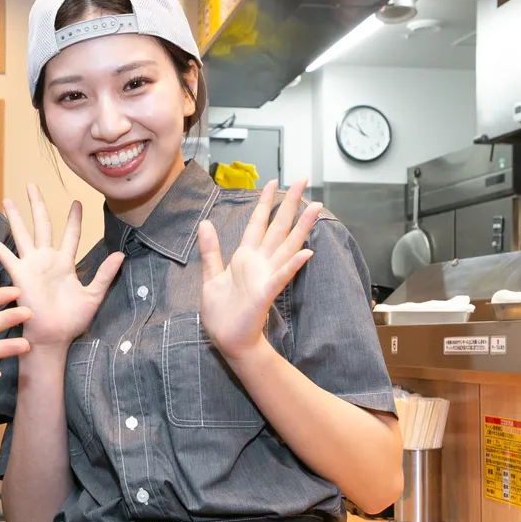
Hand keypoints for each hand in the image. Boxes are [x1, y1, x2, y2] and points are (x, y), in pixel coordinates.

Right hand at [0, 185, 122, 349]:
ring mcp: (31, 266)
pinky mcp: (19, 274)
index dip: (74, 220)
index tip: (77, 203)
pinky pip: (4, 255)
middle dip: (38, 205)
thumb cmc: (72, 321)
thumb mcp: (94, 295)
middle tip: (32, 186)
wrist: (54, 337)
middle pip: (42, 225)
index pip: (71, 235)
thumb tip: (121, 255)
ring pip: (22, 234)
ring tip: (8, 199)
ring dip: (15, 216)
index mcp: (65, 264)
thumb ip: (105, 273)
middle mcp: (47, 260)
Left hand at [197, 179, 319, 359]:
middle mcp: (259, 263)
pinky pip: (281, 276)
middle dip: (289, 204)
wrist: (228, 340)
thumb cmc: (222, 313)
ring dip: (301, 227)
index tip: (273, 183)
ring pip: (286, 246)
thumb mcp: (210, 277)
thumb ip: (210, 251)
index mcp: (245, 257)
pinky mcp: (266, 293)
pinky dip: (293, 265)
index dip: (264, 202)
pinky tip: (306, 253)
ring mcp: (266, 276)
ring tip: (314, 207)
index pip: (257, 223)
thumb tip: (205, 223)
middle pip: (278, 227)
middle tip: (302, 180)